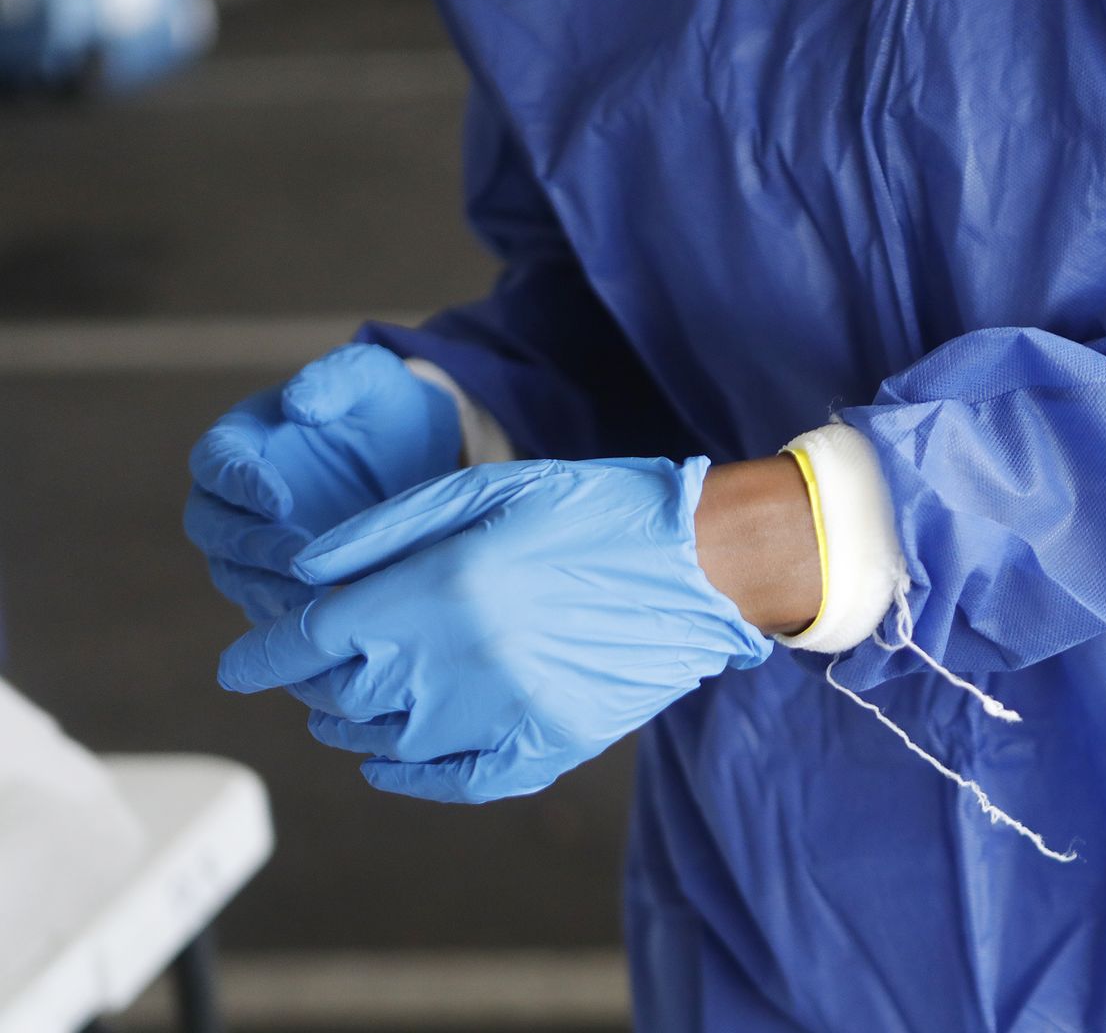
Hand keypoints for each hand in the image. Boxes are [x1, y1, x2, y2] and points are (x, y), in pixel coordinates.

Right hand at [184, 344, 460, 622]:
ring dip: (264, 588)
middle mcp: (239, 495)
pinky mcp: (285, 577)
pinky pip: (270, 603)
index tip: (279, 500)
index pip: (217, 463)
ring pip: (234, 573)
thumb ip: (334, 379)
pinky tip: (325, 621)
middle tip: (295, 558)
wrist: (423, 451)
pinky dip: (289, 615)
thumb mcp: (370, 376)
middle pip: (213, 526)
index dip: (239, 483)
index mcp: (244, 440)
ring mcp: (259, 540)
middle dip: (249, 544)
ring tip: (310, 600)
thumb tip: (298, 406)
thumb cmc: (385, 404)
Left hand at [215, 457, 774, 802]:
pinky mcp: (547, 744)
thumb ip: (387, 530)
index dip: (267, 653)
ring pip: (390, 742)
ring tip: (346, 703)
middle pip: (347, 691)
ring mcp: (509, 712)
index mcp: (446, 588)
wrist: (702, 565)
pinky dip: (409, 777)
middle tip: (310, 666)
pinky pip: (457, 780)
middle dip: (312, 680)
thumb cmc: (596, 510)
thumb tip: (303, 576)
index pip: (318, 636)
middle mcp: (467, 659)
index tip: (240, 664)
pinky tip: (390, 760)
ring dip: (352, 725)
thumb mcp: (489, 488)